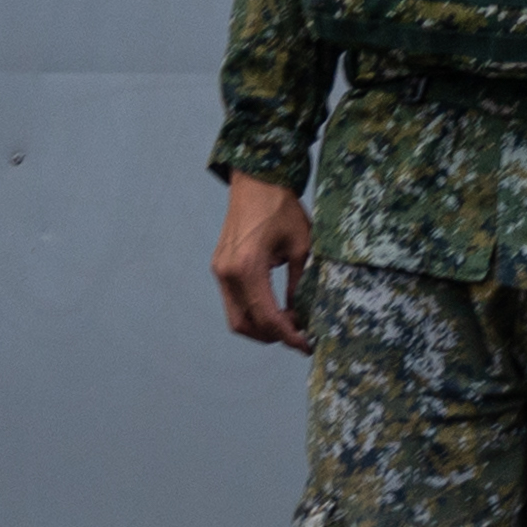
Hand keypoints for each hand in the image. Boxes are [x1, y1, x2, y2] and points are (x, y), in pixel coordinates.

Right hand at [213, 172, 316, 350]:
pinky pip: (233, 301)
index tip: (307, 345)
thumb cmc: (282, 209)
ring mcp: (219, 271)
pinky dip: (253, 312)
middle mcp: (227, 273)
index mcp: (248, 267)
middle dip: (273, 336)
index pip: (267, 316)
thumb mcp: (302, 247)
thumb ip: (301, 284)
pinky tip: (276, 308)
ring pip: (236, 317)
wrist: (256, 181)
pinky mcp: (219, 267)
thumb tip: (304, 316)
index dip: (288, 336)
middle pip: (246, 324)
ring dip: (261, 327)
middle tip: (300, 334)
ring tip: (290, 322)